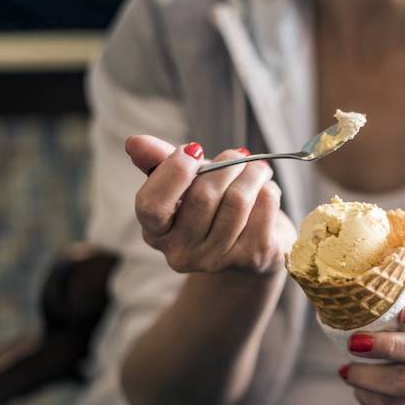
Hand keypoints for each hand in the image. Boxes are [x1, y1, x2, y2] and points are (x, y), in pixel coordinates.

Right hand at [126, 135, 295, 274]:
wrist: (254, 246)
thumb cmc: (215, 207)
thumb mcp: (186, 183)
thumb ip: (159, 163)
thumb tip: (134, 143)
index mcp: (156, 233)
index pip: (151, 206)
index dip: (173, 172)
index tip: (194, 149)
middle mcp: (181, 254)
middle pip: (202, 196)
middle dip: (226, 165)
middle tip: (239, 155)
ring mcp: (216, 261)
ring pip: (237, 200)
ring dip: (252, 174)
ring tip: (258, 168)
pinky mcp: (251, 259)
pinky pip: (264, 209)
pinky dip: (269, 191)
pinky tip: (266, 191)